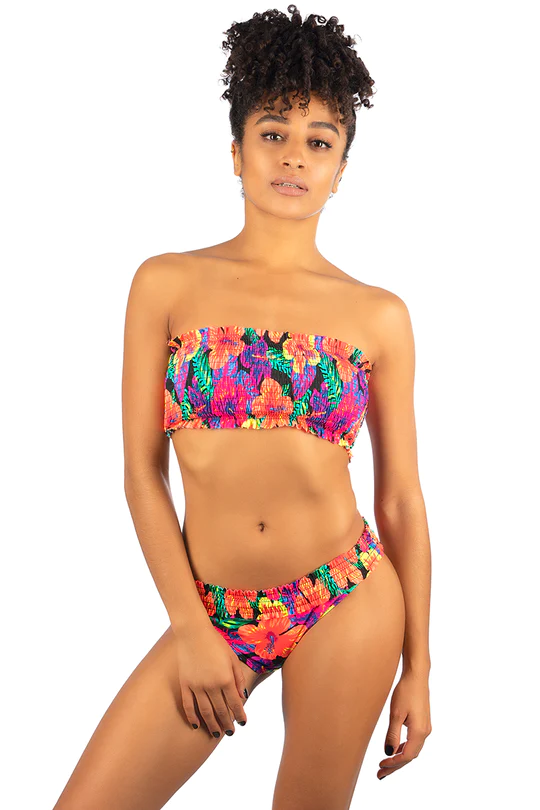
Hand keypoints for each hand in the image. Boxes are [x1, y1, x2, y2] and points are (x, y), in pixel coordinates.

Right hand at [174, 620, 248, 738]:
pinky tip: (197, 725)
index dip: (239, 715)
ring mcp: (196, 686)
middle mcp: (212, 685)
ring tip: (217, 734)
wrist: (193, 632)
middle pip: (221, 710)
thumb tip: (242, 697)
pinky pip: (188, 705)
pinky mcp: (185, 684)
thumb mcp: (232, 658)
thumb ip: (238, 678)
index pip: (235, 703)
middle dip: (227, 724)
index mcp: (226, 678)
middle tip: (230, 732)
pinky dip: (192, 717)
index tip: (242, 723)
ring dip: (212, 725)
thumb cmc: (216, 642)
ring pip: (205, 712)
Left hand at [378, 669, 431, 779]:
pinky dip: (404, 748)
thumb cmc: (405, 692)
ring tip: (385, 765)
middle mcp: (425, 732)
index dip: (393, 764)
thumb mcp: (396, 713)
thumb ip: (392, 734)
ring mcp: (425, 728)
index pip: (406, 756)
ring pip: (412, 750)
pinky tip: (394, 749)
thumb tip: (388, 752)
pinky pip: (413, 742)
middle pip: (410, 756)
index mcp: (419, 732)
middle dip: (395, 766)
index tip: (380, 767)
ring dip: (399, 758)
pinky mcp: (422, 723)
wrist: (417, 676)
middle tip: (380, 774)